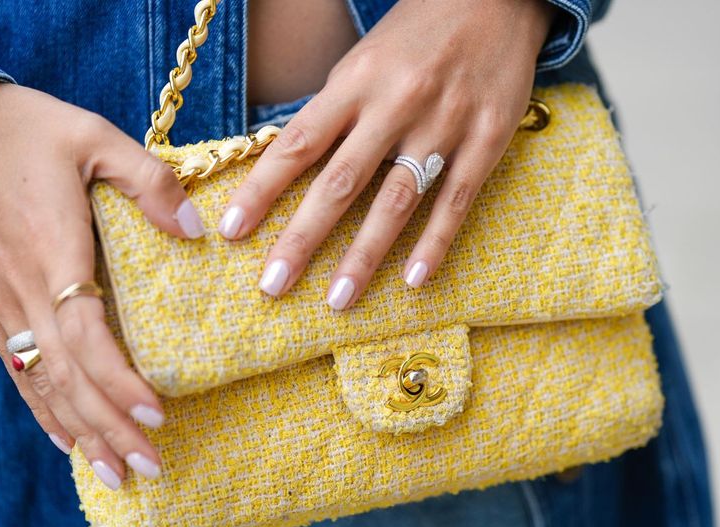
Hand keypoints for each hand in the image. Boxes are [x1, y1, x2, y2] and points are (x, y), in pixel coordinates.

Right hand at [0, 82, 203, 488]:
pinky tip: (66, 440)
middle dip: (110, 429)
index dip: (121, 383)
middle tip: (151, 471)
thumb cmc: (19, 126)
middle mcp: (21, 291)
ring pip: (40, 384)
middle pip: (68, 379)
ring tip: (117, 476)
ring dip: (80, 433)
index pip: (88, 339)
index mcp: (52, 254)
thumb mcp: (92, 135)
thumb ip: (149, 182)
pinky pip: (16, 369)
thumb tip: (197, 230)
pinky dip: (43, 409)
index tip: (159, 416)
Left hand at [219, 0, 555, 307]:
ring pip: (397, 200)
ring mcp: (444, 124)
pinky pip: (456, 200)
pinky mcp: (487, 139)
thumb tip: (286, 166)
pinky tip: (414, 280)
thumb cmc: (418, 33)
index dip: (262, 190)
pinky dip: (435, 243)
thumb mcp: (364, 59)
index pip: (297, 143)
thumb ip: (334, 111)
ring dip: (364, 255)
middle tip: (273, 286)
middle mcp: (396, 103)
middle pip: (340, 182)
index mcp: (355, 80)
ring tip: (338, 300)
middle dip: (303, 238)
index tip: (232, 232)